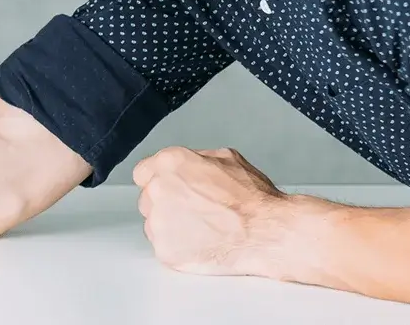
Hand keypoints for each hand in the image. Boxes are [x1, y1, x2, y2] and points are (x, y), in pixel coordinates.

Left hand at [132, 146, 293, 276]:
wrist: (267, 232)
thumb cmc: (253, 199)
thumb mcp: (227, 159)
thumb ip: (196, 159)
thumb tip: (186, 165)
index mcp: (169, 163)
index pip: (143, 173)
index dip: (159, 182)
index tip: (171, 191)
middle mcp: (158, 189)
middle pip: (147, 199)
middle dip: (166, 204)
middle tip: (194, 212)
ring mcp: (159, 221)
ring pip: (154, 223)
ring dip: (171, 226)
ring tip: (202, 229)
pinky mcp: (165, 249)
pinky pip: (163, 246)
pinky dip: (178, 247)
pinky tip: (201, 243)